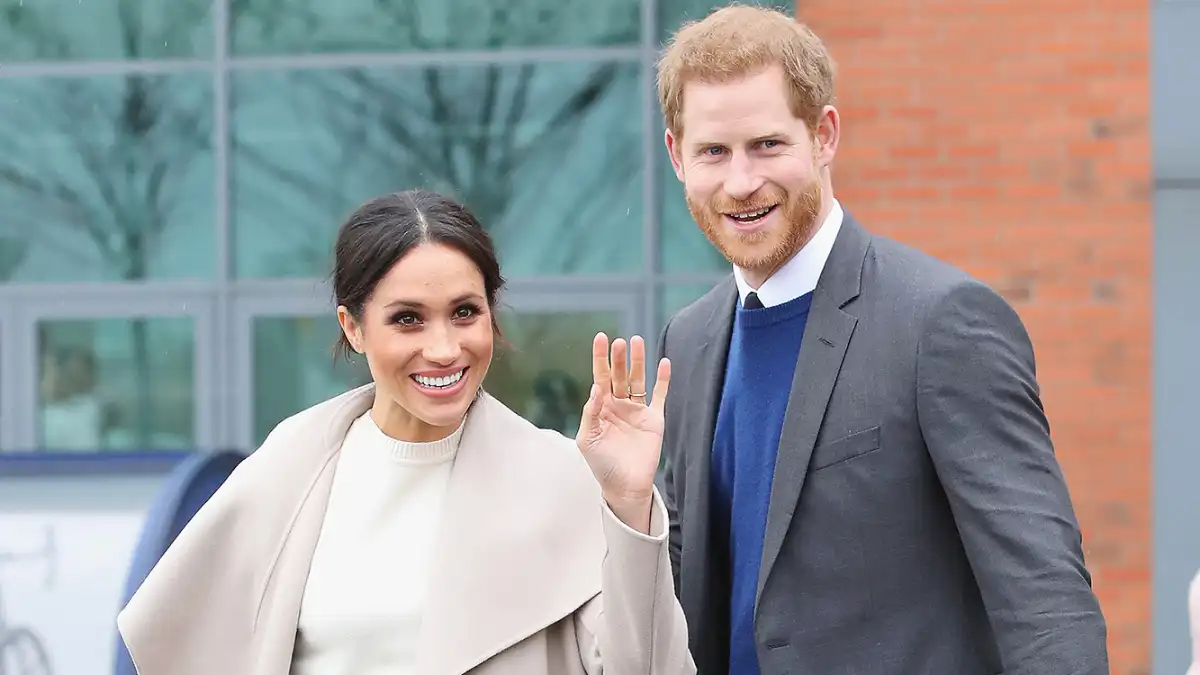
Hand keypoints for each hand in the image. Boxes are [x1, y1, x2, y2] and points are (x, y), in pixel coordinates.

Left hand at [576, 332, 670, 532]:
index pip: (600, 377)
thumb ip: (590, 413)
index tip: (600, 339)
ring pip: (638, 380)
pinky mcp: (655, 419)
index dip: (600, 358)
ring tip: (637, 342)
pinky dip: (663, 380)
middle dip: (619, 358)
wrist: (625, 486)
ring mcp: (637, 411)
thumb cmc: (602, 465)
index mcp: (601, 408)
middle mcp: (619, 405)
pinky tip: (664, 363)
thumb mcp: (587, 439)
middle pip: (619, 375)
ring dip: (638, 362)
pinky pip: (660, 395)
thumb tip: (596, 388)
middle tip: (619, 342)